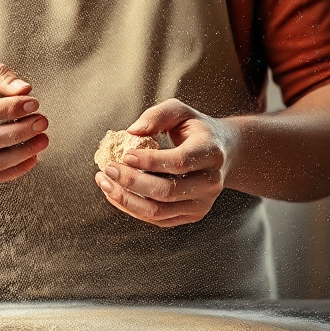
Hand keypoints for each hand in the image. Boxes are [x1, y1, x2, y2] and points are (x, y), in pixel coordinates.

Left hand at [94, 99, 237, 226]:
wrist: (224, 152)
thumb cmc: (197, 130)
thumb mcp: (181, 111)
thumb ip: (157, 115)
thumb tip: (132, 131)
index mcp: (211, 152)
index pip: (178, 162)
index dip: (149, 161)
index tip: (125, 154)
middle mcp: (211, 182)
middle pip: (166, 191)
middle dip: (131, 182)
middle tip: (108, 168)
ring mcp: (202, 203)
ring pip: (158, 211)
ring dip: (126, 199)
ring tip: (105, 183)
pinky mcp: (191, 215)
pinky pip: (157, 219)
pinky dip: (132, 208)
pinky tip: (116, 193)